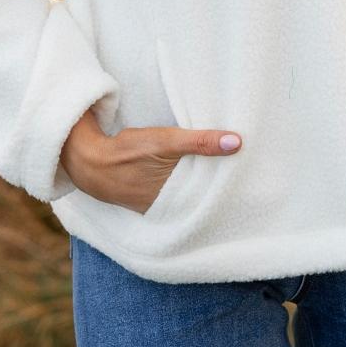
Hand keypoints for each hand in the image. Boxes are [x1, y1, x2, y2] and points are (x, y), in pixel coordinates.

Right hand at [60, 108, 241, 213]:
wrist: (89, 163)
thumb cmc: (128, 152)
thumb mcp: (165, 142)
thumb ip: (200, 142)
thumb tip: (237, 143)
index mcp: (181, 194)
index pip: (217, 193)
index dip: (234, 186)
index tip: (255, 178)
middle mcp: (174, 205)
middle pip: (206, 196)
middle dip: (223, 188)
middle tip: (250, 175)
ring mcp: (162, 204)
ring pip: (193, 196)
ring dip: (206, 187)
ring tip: (231, 175)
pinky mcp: (152, 200)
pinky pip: (177, 195)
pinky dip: (188, 187)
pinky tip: (197, 177)